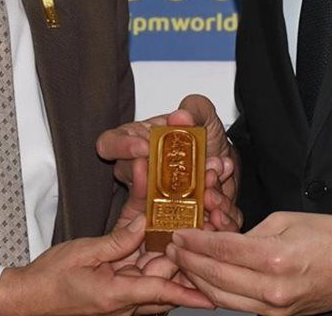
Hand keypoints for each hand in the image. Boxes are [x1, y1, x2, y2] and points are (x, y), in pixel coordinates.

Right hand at [0, 214, 213, 315]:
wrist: (27, 299)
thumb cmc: (49, 280)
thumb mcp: (83, 253)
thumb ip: (117, 240)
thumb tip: (143, 225)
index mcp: (116, 294)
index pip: (161, 292)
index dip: (188, 293)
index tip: (212, 296)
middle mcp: (123, 302)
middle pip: (164, 282)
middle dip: (183, 264)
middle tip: (202, 239)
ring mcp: (120, 300)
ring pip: (156, 282)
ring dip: (170, 263)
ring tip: (188, 241)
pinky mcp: (115, 294)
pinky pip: (141, 281)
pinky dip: (152, 265)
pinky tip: (162, 245)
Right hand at [97, 94, 241, 231]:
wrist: (221, 164)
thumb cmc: (203, 137)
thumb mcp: (205, 116)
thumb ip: (196, 109)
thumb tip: (181, 117)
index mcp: (136, 141)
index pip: (109, 144)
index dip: (121, 146)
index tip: (143, 146)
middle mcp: (138, 171)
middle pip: (130, 177)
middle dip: (158, 176)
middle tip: (186, 169)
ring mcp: (152, 196)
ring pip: (155, 204)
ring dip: (187, 194)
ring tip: (211, 180)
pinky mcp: (173, 217)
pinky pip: (182, 222)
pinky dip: (201, 211)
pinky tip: (219, 203)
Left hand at [166, 212, 331, 315]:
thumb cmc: (331, 236)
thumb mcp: (286, 220)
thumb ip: (251, 233)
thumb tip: (225, 243)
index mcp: (274, 257)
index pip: (222, 250)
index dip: (196, 241)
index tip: (179, 233)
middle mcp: (272, 288)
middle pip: (216, 277)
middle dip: (189, 261)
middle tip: (171, 248)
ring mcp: (275, 308)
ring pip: (223, 298)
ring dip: (198, 281)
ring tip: (182, 265)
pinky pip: (240, 307)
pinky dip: (219, 295)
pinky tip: (207, 282)